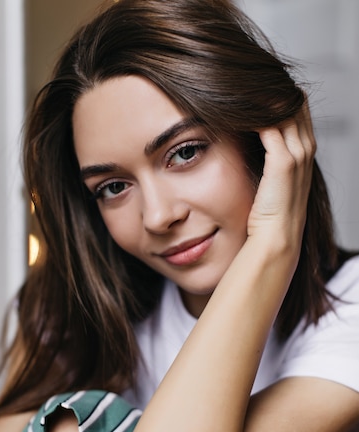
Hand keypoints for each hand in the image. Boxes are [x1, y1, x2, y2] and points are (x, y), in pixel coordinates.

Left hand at [247, 100, 315, 253]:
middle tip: (240, 83)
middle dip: (269, 90)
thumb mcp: (271, 182)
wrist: (276, 239)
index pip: (296, 108)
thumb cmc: (268, 215)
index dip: (276, 96)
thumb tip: (244, 142)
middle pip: (294, 102)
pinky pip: (270, 125)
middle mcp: (305, 149)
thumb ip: (266, 160)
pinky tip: (234, 108)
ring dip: (261, 98)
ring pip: (284, 109)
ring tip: (236, 89)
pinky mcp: (284, 162)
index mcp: (304, 152)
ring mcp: (297, 154)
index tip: (251, 90)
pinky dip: (253, 114)